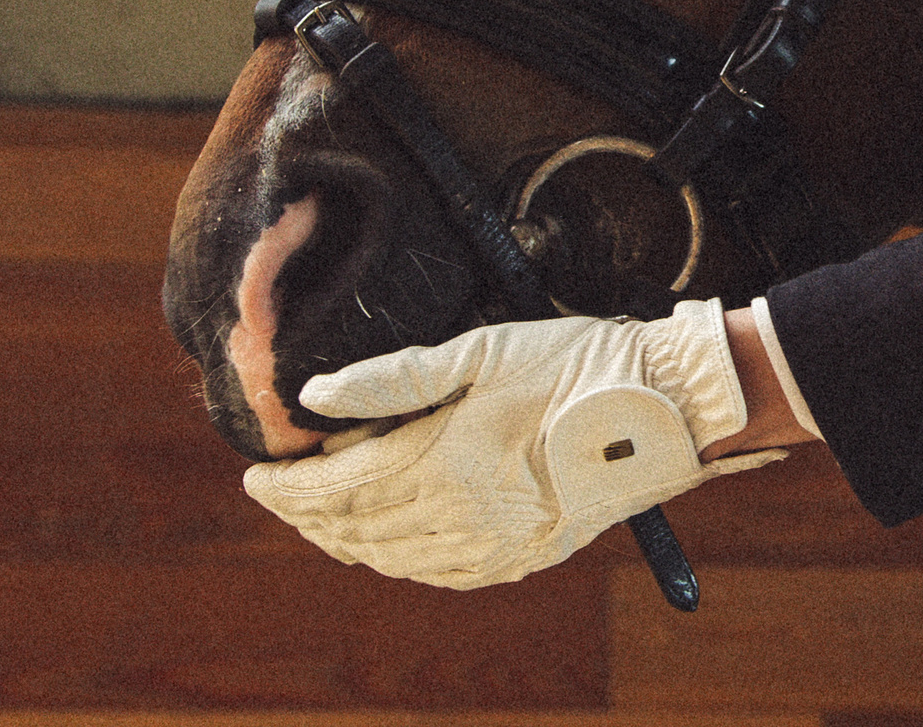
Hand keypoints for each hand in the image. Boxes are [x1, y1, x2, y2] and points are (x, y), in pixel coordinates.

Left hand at [242, 300, 784, 587]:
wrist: (666, 408)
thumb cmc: (578, 362)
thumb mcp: (483, 349)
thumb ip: (394, 376)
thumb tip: (314, 396)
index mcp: (447, 465)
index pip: (338, 489)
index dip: (289, 488)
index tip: (256, 476)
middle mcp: (463, 519)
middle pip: (356, 530)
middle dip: (308, 515)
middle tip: (281, 496)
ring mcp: (494, 547)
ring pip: (390, 558)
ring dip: (346, 539)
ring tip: (324, 517)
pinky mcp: (522, 559)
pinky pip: (436, 573)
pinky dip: (396, 559)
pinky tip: (389, 541)